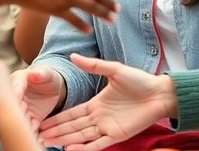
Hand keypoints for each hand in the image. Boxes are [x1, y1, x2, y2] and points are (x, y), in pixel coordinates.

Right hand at [11, 66, 65, 129]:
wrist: (53, 87)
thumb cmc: (48, 77)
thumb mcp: (47, 73)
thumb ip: (40, 74)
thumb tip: (33, 74)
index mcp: (17, 81)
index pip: (16, 87)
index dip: (17, 93)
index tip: (19, 98)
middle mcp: (16, 96)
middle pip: (15, 104)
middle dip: (19, 111)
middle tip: (24, 115)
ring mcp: (22, 108)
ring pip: (21, 117)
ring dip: (24, 124)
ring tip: (30, 129)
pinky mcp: (31, 118)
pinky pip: (31, 125)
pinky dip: (33, 130)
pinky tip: (37, 135)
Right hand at [38, 54, 176, 149]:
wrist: (160, 92)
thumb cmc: (140, 81)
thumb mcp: (114, 69)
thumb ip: (93, 65)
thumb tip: (73, 56)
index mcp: (96, 104)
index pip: (72, 113)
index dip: (57, 118)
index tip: (42, 122)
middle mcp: (99, 117)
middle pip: (72, 127)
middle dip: (55, 131)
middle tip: (38, 135)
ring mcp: (107, 127)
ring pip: (81, 136)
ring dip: (64, 139)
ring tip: (47, 142)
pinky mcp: (117, 134)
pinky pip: (97, 143)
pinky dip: (84, 147)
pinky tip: (69, 149)